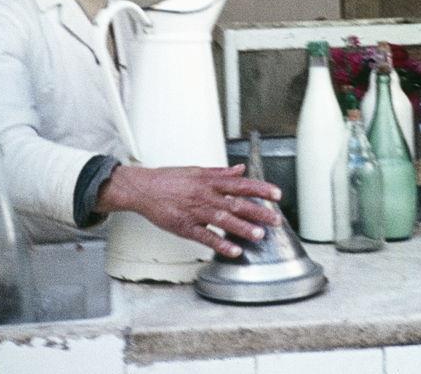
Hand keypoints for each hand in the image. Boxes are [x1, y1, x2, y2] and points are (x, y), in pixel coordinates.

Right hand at [97, 164, 282, 257]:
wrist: (143, 189)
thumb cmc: (170, 179)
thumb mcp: (197, 170)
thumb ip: (221, 172)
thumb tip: (240, 169)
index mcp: (210, 180)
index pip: (240, 184)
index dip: (260, 189)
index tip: (277, 194)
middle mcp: (205, 195)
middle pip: (236, 203)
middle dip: (258, 212)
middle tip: (276, 220)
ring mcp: (195, 212)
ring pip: (223, 220)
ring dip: (242, 228)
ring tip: (259, 235)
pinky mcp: (185, 227)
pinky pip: (205, 237)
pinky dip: (220, 244)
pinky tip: (234, 250)